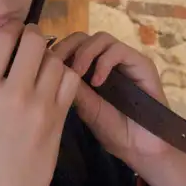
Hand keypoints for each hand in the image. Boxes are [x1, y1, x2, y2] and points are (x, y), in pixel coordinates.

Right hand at [0, 22, 80, 185]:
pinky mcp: (60, 115)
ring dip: (50, 56)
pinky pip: (70, 79)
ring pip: (55, 58)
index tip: (14, 33)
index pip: (3, 39)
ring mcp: (39, 103)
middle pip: (34, 41)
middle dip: (34, 37)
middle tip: (32, 43)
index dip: (12, 30)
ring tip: (43, 65)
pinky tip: (57, 82)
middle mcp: (10, 91)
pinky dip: (66, 75)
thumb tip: (0, 62)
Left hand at [50, 31, 185, 185]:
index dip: (57, 51)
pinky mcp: (141, 63)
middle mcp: (108, 61)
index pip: (71, 47)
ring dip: (85, 52)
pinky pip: (119, 50)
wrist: (141, 147)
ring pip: (101, 38)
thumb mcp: (85, 109)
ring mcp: (125, 61)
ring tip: (77, 73)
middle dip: (67, 47)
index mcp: (91, 70)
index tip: (44, 65)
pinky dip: (105, 62)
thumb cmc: (114, 131)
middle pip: (83, 37)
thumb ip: (72, 88)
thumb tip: (50, 69)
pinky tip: (97, 81)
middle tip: (58, 64)